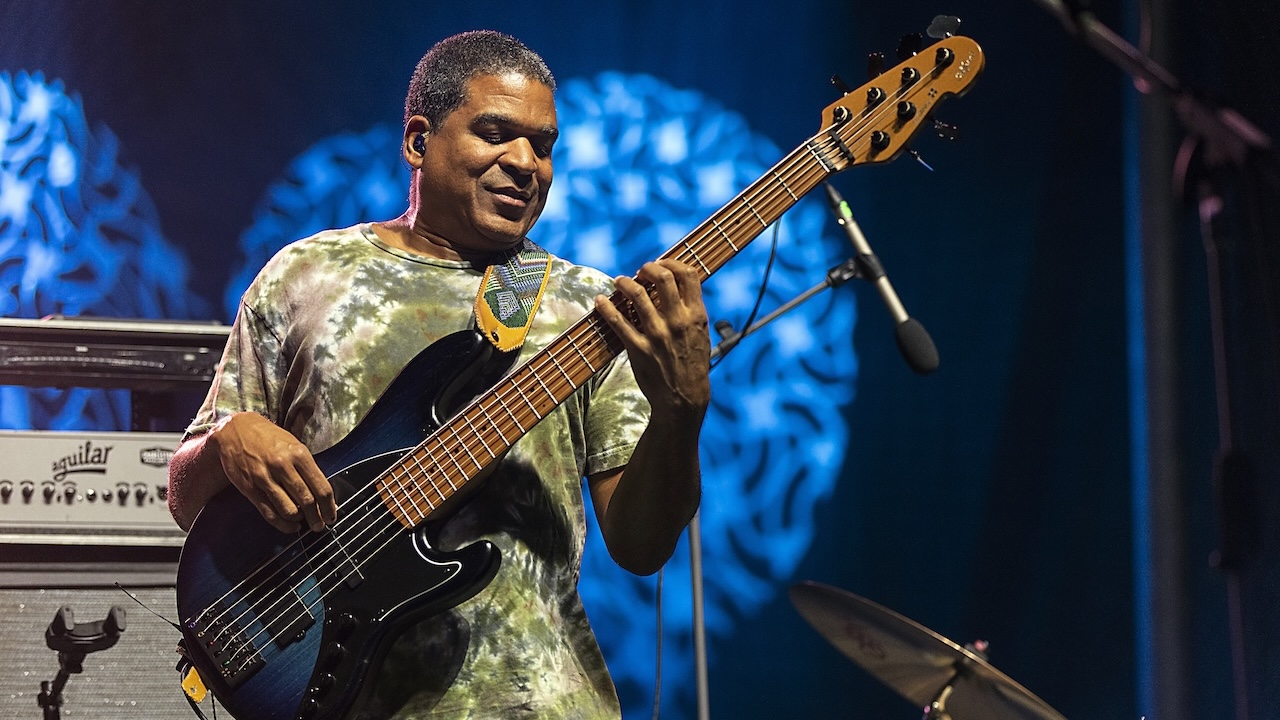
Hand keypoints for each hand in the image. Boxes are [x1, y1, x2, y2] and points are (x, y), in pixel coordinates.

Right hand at [210, 412, 336, 533]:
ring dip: (299, 521)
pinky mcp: (250, 489)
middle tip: (319, 525)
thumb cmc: (268, 438)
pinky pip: (270, 513)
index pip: (321, 487)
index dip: (329, 507)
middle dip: (316, 518)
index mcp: (299, 455)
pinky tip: (290, 525)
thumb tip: (321, 493)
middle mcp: (283, 466)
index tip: (331, 516)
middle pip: (307, 501)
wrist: (235, 430)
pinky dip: (282, 524)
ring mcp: (265, 479)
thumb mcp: (293, 445)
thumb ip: (307, 468)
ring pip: (289, 510)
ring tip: (303, 522)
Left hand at [595, 260, 711, 420]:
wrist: (685, 398)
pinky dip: (606, 307)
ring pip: (637, 294)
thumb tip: (677, 287)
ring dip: (625, 282)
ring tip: (620, 281)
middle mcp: (678, 321)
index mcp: (696, 315)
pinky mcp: (639, 349)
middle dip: (647, 268)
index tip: (661, 264)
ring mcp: (657, 334)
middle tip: (639, 271)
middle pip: (662, 277)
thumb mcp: (701, 334)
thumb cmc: (693, 365)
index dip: (672, 262)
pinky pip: (617, 322)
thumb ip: (691, 310)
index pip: (688, 274)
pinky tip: (600, 301)